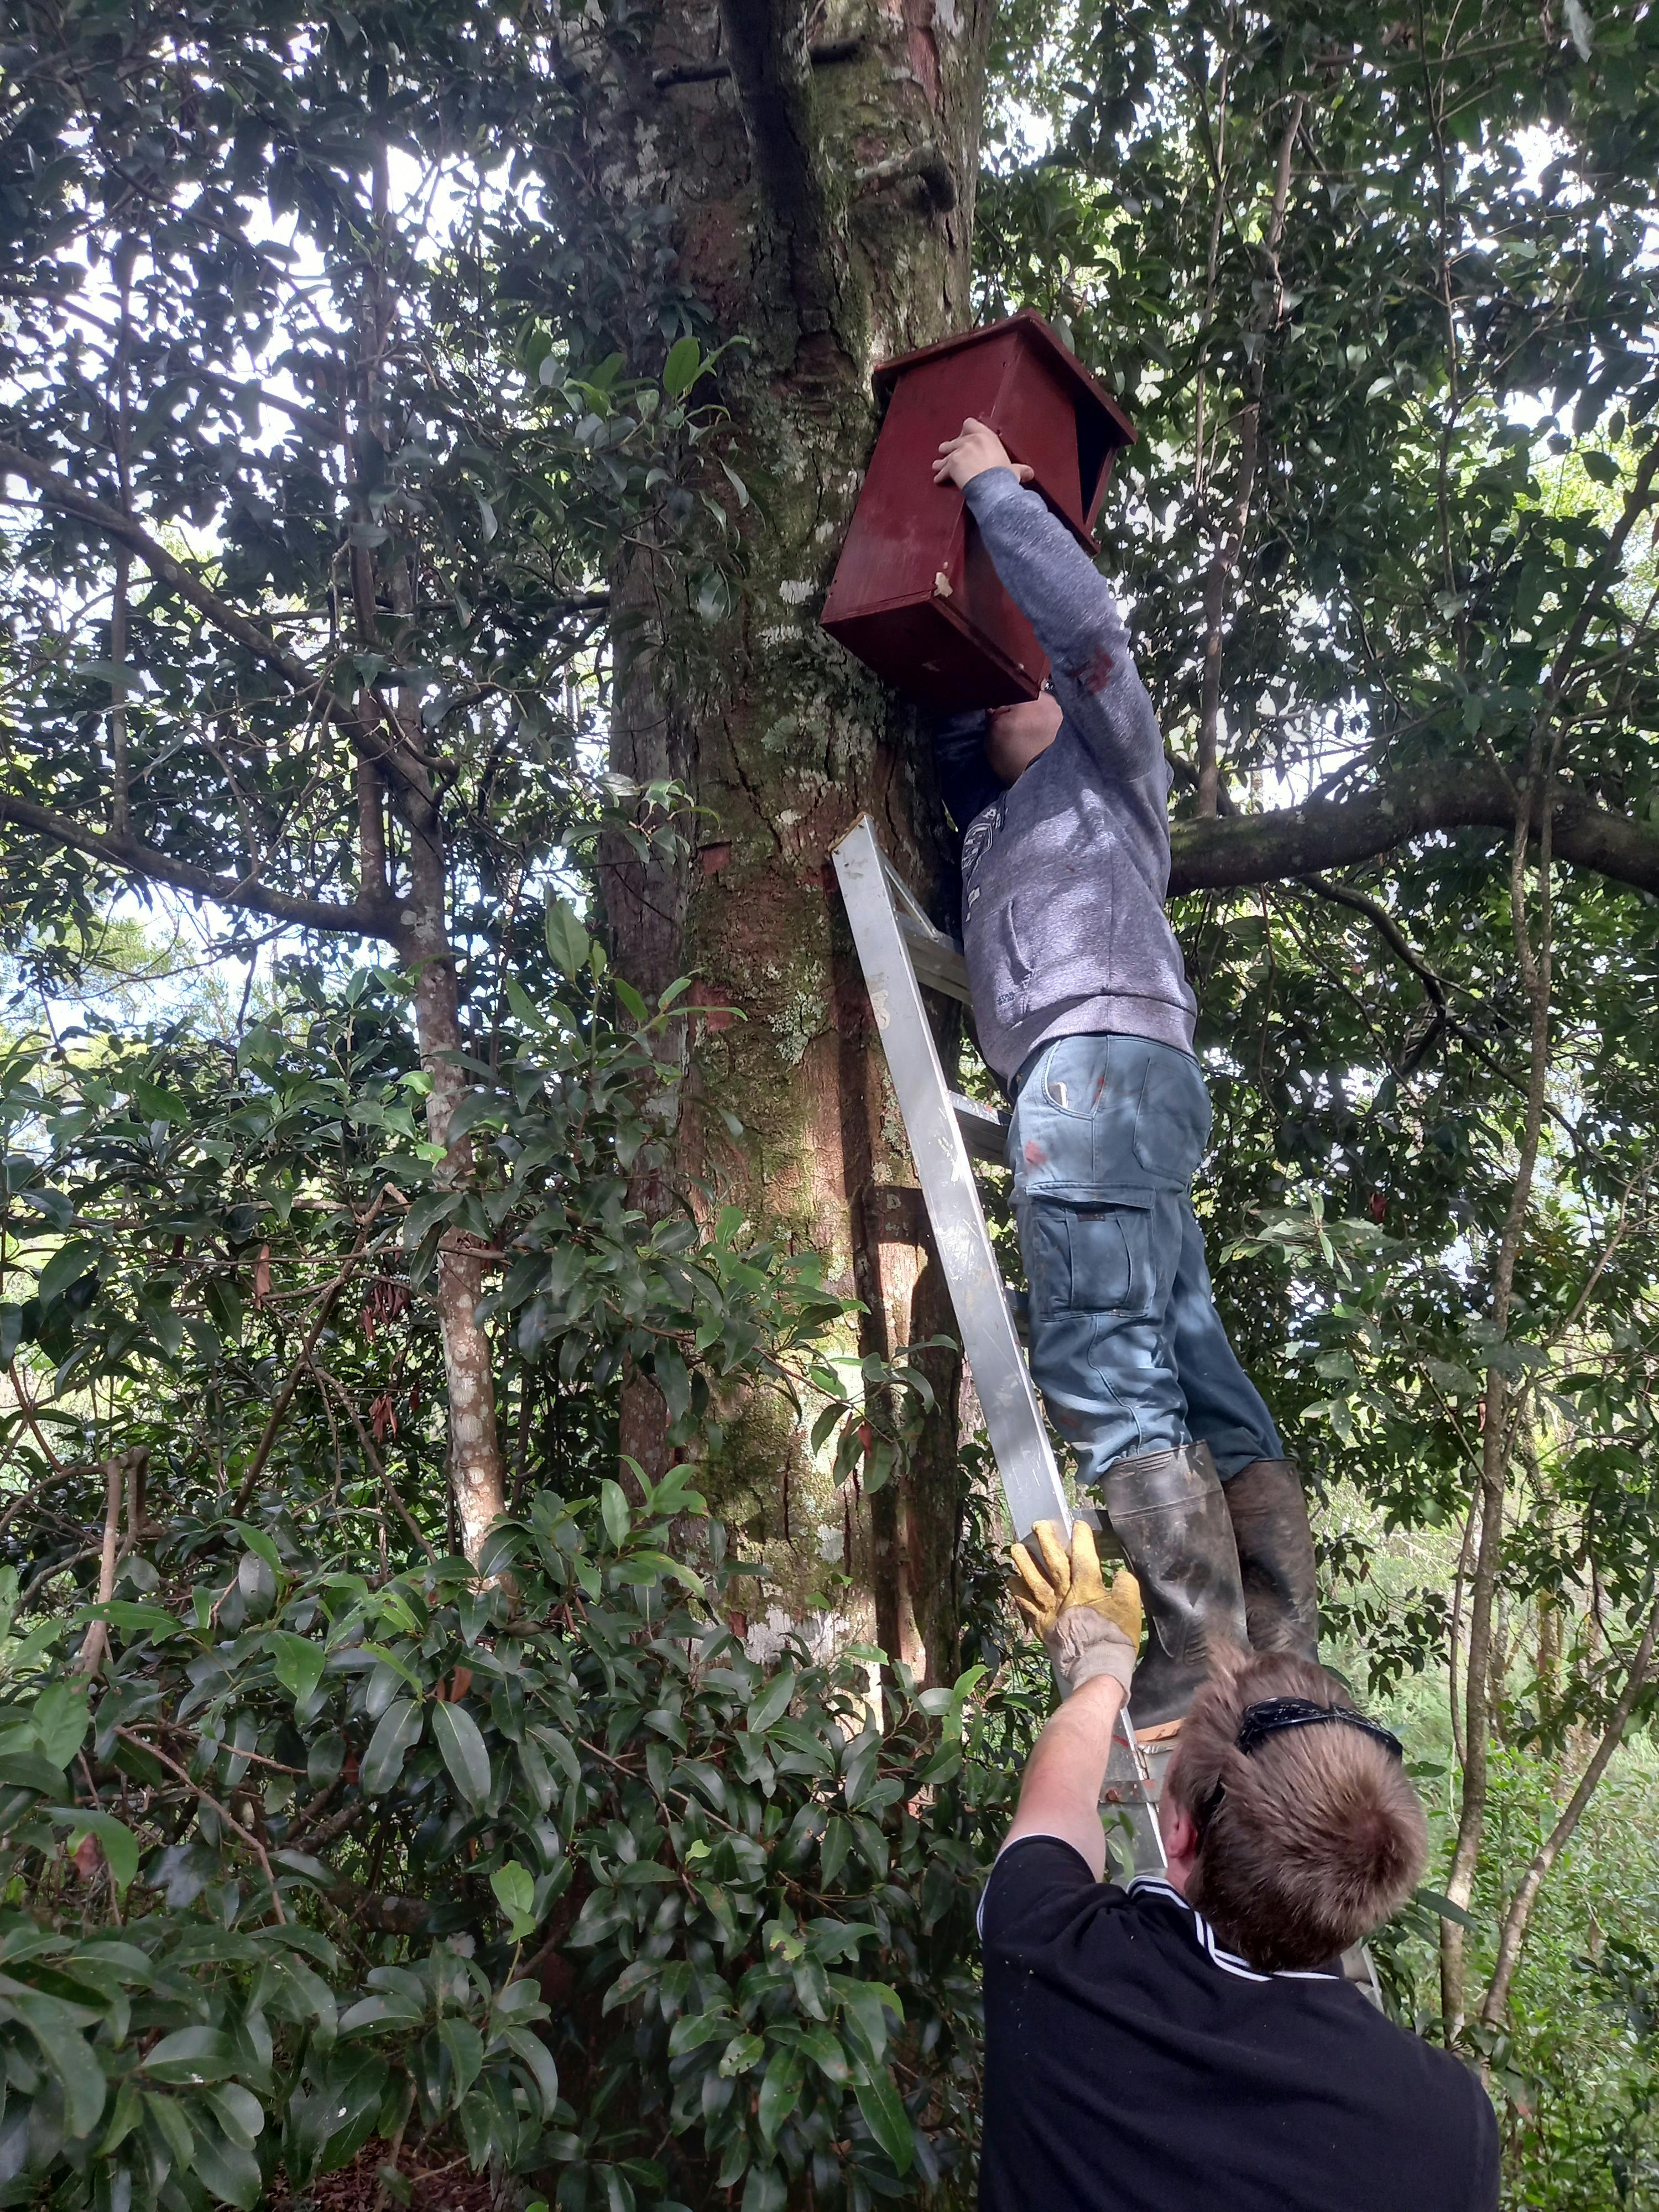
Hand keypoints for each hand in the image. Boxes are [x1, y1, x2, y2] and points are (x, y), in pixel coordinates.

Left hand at [933, 416, 1036, 492]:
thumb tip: (1030, 473)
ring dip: (942, 460)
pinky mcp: (952, 463)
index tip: (965, 437)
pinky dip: (941, 475)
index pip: (970, 424)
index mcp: (987, 436)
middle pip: (956, 440)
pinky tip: (938, 480)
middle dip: (951, 446)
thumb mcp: (1013, 470)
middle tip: (946, 450)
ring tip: (937, 464)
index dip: (966, 431)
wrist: (993, 486)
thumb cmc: (1004, 477)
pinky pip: (943, 470)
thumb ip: (1019, 469)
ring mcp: (960, 451)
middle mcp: (972, 440)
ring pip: (946, 454)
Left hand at [1010, 1519, 1141, 1698]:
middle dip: (1046, 1541)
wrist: (1097, 1669)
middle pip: (1053, 1562)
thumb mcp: (1130, 1608)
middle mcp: (1065, 1594)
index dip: (1081, 1537)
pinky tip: (1011, 1581)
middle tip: (1038, 1525)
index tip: (1077, 1523)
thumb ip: (1125, 1586)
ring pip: (1033, 1580)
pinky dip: (1018, 1593)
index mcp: (1088, 1587)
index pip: (1083, 1554)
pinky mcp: (1043, 1626)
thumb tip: (1120, 1574)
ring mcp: (1051, 1610)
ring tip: (1016, 1548)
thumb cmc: (1115, 1637)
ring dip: (1024, 1563)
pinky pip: (1026, 1605)